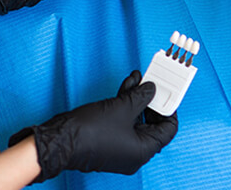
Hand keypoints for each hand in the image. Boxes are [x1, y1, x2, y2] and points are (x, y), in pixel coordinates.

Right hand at [8, 71, 177, 180]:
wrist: (60, 139)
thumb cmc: (89, 131)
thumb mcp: (122, 107)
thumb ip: (141, 97)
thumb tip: (151, 90)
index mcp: (143, 150)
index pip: (167, 130)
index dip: (169, 109)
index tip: (169, 93)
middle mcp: (133, 152)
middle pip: (152, 123)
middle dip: (151, 100)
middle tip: (153, 83)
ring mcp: (120, 146)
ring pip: (136, 119)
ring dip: (136, 98)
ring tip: (139, 78)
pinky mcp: (108, 139)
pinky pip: (123, 121)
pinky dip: (125, 104)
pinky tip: (127, 86)